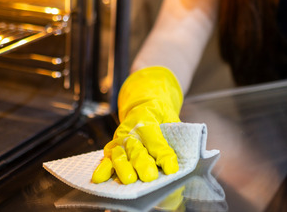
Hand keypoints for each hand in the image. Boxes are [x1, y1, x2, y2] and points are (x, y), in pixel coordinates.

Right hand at [92, 66, 182, 183]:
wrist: (142, 106)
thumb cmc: (160, 116)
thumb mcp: (171, 119)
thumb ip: (176, 134)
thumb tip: (186, 154)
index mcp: (147, 119)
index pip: (155, 139)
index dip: (163, 154)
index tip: (171, 168)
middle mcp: (130, 130)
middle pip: (136, 148)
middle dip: (142, 163)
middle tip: (150, 176)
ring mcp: (119, 140)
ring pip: (119, 155)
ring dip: (123, 168)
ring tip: (129, 180)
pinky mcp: (112, 148)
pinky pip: (106, 159)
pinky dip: (103, 169)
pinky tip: (100, 178)